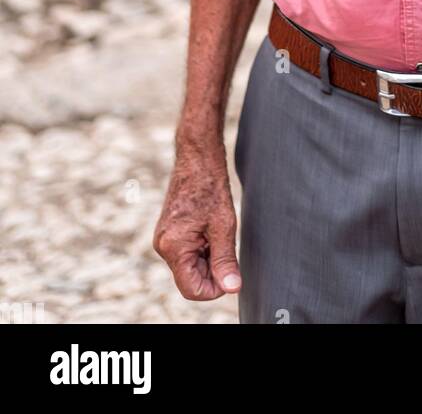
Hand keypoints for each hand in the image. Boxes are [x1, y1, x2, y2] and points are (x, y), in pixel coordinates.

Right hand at [153, 141, 241, 300]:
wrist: (197, 158)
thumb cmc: (211, 187)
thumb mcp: (223, 227)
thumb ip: (225, 260)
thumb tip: (232, 288)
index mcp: (173, 247)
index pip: (192, 289)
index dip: (214, 288)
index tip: (231, 272)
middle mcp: (163, 246)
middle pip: (190, 278)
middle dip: (212, 270)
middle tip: (226, 244)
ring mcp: (164, 238)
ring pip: (190, 265)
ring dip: (208, 257)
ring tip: (218, 231)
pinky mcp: (169, 232)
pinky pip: (186, 252)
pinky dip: (202, 247)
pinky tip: (210, 228)